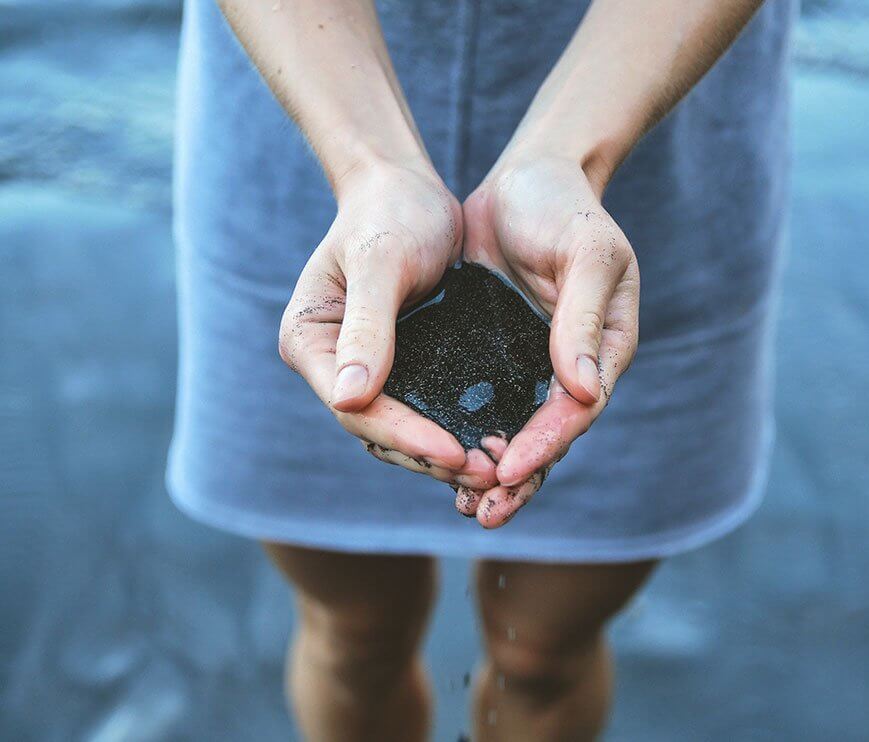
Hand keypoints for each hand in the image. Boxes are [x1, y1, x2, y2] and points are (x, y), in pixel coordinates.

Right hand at [279, 162, 497, 489]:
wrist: (407, 187)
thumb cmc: (388, 212)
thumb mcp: (379, 263)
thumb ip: (366, 327)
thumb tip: (348, 398)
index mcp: (310, 343)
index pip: (355, 409)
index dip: (404, 435)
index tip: (454, 451)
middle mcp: (332, 365)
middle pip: (378, 430)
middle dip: (430, 455)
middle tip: (487, 472)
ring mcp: (367, 368)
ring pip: (403, 428)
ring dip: (445, 452)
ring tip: (496, 467)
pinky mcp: (402, 364)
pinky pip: (426, 408)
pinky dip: (455, 427)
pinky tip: (493, 440)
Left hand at [458, 156, 639, 526]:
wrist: (527, 178)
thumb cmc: (566, 208)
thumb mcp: (587, 252)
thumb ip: (583, 318)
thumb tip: (584, 393)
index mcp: (603, 349)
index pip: (577, 409)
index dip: (548, 443)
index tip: (512, 469)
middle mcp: (567, 366)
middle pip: (548, 437)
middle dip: (519, 478)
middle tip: (484, 513)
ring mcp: (528, 364)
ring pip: (513, 431)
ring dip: (492, 473)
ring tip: (466, 510)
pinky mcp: (491, 355)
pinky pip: (479, 405)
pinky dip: (466, 436)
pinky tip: (438, 462)